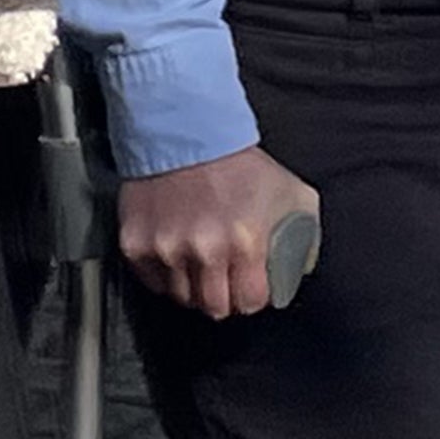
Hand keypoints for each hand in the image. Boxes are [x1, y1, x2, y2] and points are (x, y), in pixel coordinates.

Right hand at [120, 146, 321, 319]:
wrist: (186, 131)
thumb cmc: (239, 163)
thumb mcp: (291, 193)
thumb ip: (304, 234)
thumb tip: (303, 267)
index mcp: (245, 242)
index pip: (249, 302)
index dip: (252, 297)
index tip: (250, 287)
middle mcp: (204, 250)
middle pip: (214, 307)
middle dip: (224, 297)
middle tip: (224, 279)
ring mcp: (166, 249)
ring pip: (182, 298)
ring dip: (193, 286)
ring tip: (199, 263)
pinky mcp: (136, 244)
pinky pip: (152, 282)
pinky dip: (165, 275)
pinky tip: (176, 254)